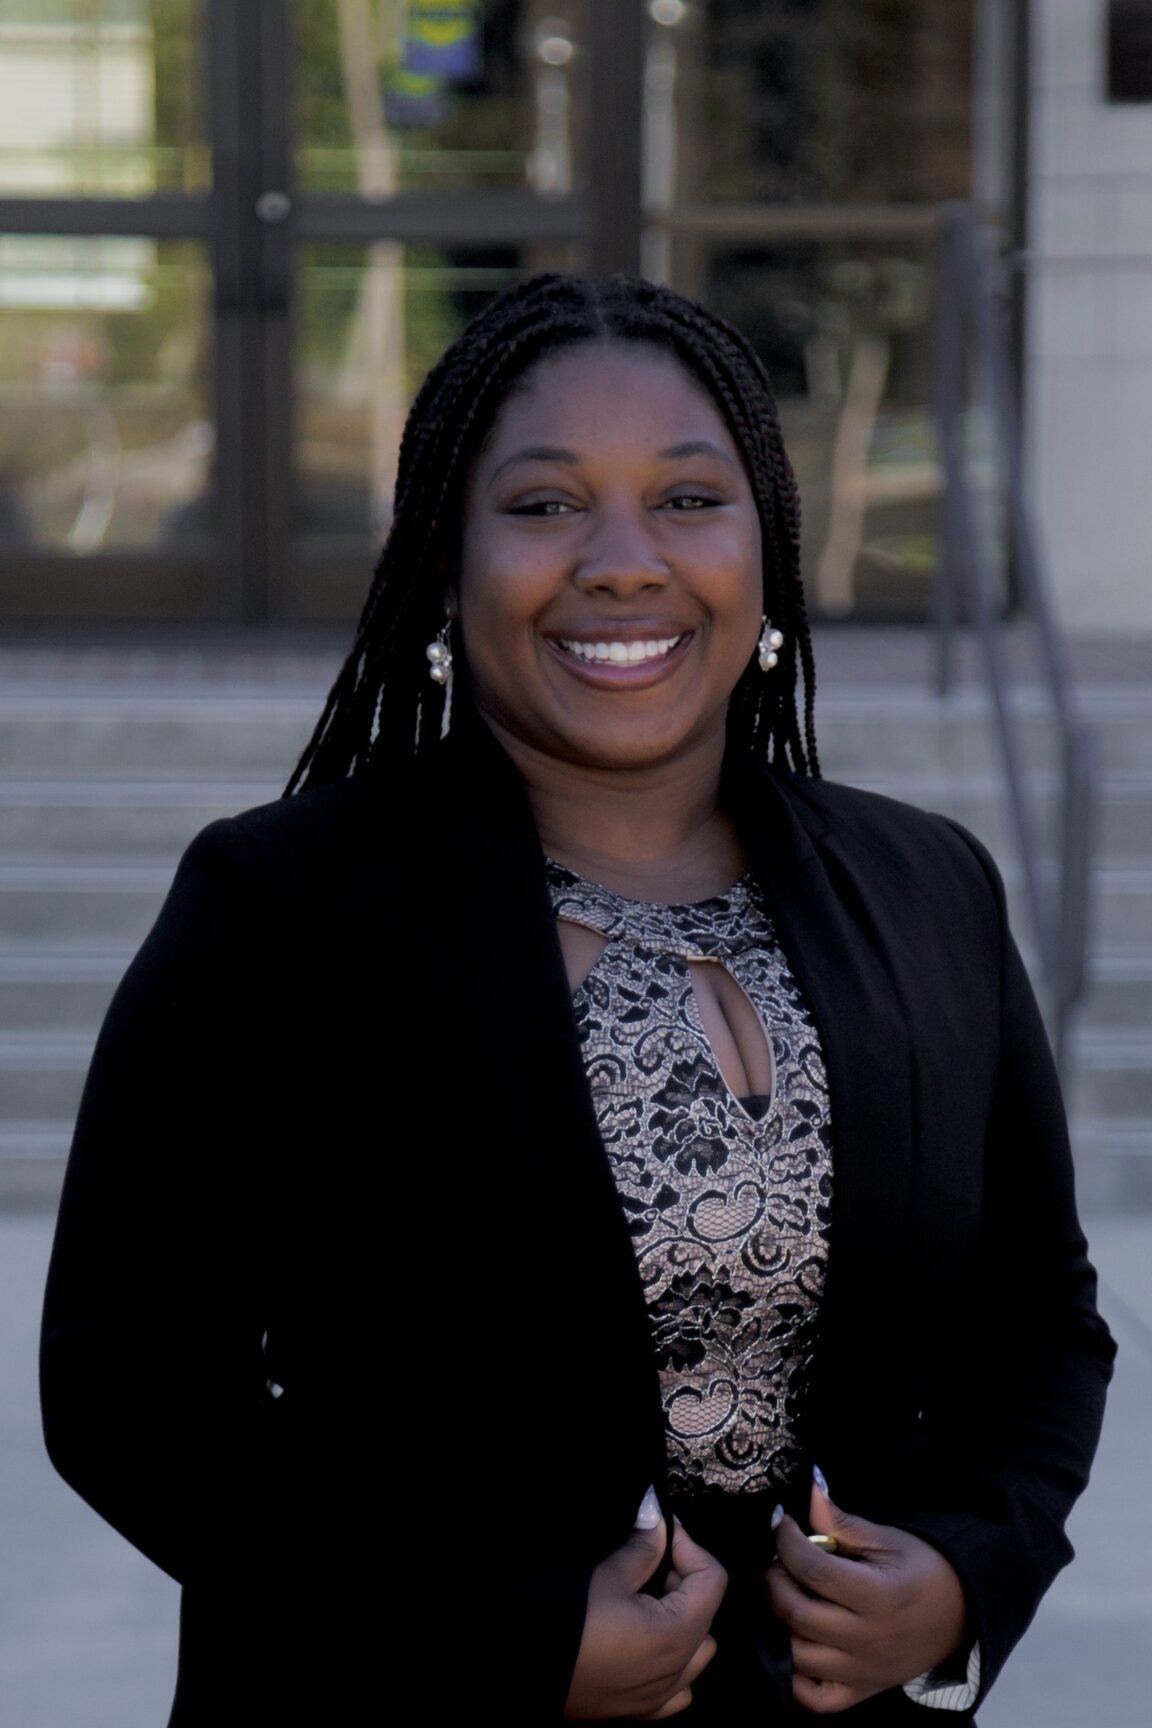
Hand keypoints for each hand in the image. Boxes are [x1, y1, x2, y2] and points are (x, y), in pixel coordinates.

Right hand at [565, 1490, 726, 1719]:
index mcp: (677, 1633)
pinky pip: (679, 1688)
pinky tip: (647, 1647)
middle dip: (685, 1581)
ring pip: (698, 1653)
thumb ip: (643, 1548)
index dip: (691, 1548)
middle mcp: (679, 1670)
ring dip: (684, 1623)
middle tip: (650, 1564)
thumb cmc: (569, 1622)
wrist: (528, 1673)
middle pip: (707, 1613)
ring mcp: (661, 1697)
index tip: (664, 1533)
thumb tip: (659, 1517)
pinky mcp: (642, 1712)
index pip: (713, 1580)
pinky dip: (675, 1666)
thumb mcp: (608, 1576)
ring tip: (648, 1604)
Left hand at [765, 1471, 967, 1715]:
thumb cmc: (921, 1569)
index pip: (814, 1570)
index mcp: (878, 1596)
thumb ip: (841, 1522)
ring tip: (791, 1595)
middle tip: (780, 1560)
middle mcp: (867, 1639)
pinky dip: (797, 1676)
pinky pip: (814, 1697)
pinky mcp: (860, 1692)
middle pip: (798, 1614)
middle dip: (776, 1580)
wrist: (959, 1614)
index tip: (782, 1524)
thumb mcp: (886, 1540)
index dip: (787, 1542)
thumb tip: (808, 1490)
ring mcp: (862, 1671)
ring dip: (783, 1622)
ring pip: (799, 1655)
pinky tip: (800, 1643)